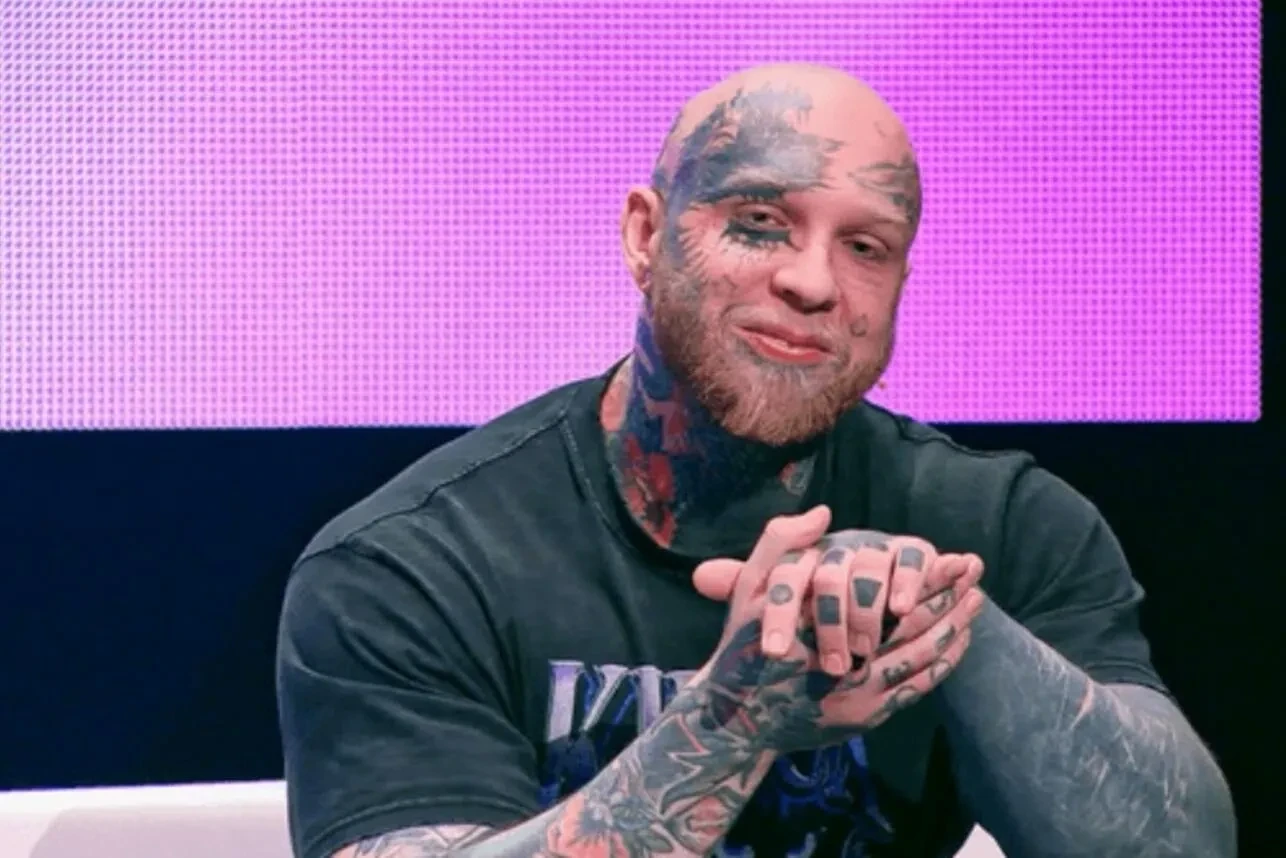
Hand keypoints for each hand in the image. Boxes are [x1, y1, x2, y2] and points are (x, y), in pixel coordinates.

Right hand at [691, 512, 981, 753]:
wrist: (738, 717)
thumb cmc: (743, 645)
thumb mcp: (750, 588)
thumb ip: (780, 542)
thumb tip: (824, 513)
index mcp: (820, 625)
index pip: (886, 595)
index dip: (925, 577)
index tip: (955, 557)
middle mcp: (845, 665)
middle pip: (913, 626)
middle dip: (949, 596)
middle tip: (975, 571)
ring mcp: (860, 695)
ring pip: (921, 656)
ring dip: (953, 626)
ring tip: (976, 600)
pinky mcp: (868, 716)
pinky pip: (918, 687)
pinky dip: (943, 662)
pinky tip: (957, 641)